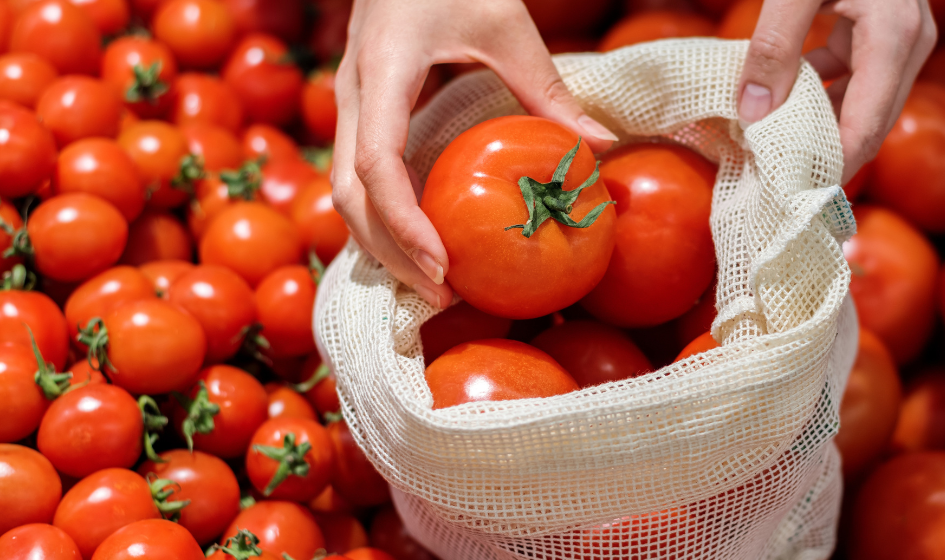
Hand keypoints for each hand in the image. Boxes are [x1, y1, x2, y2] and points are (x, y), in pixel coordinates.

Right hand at [330, 0, 618, 308]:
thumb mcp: (506, 24)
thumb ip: (547, 87)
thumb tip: (601, 148)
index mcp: (383, 69)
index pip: (375, 161)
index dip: (403, 221)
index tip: (440, 264)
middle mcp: (353, 92)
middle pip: (349, 195)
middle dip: (391, 253)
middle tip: (445, 297)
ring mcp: (350, 103)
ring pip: (344, 193)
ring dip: (384, 245)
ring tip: (437, 287)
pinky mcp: (361, 110)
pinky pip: (357, 179)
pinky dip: (383, 221)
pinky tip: (422, 249)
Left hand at [735, 0, 936, 183]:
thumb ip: (774, 46)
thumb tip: (754, 112)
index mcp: (893, 36)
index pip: (867, 126)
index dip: (834, 167)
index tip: (796, 197)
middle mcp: (910, 41)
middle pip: (872, 122)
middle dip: (827, 153)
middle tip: (782, 182)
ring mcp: (902, 36)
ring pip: (864, 101)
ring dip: (822, 122)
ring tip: (776, 146)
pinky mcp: (885, 29)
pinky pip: (858, 75)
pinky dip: (824, 89)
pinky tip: (786, 96)